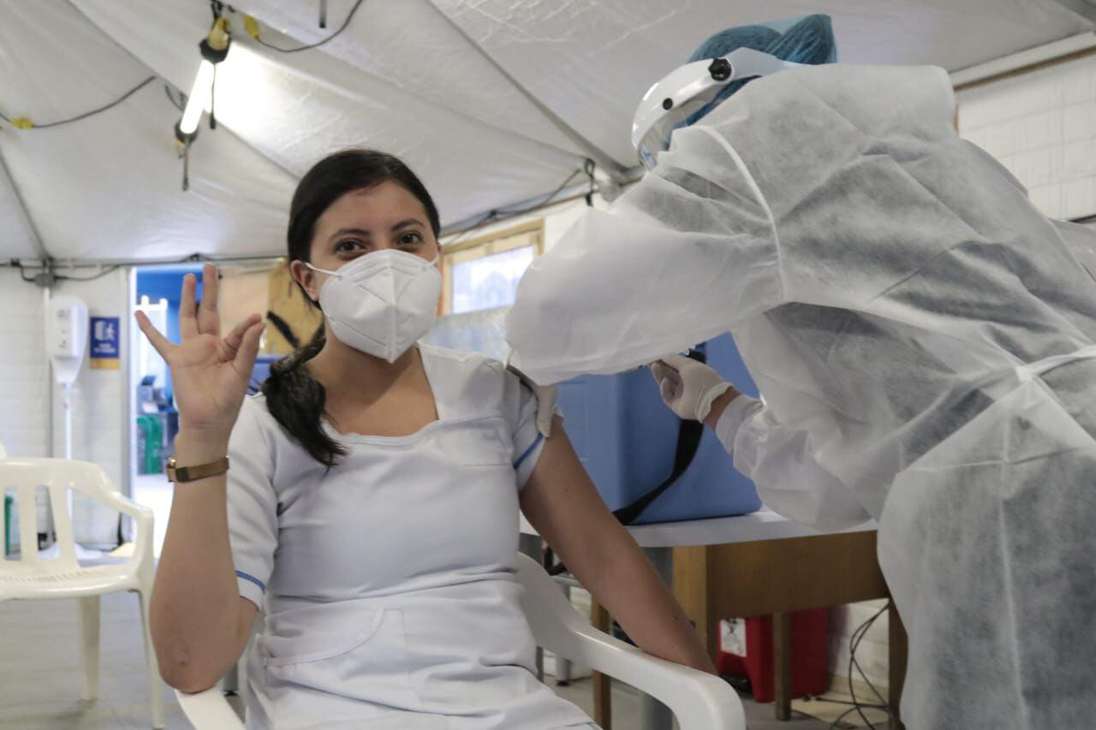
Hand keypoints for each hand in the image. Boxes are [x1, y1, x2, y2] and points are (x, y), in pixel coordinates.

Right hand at [135, 264, 264, 442]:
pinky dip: (149, 328)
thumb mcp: (242, 372)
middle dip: (210, 290)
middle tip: (211, 267)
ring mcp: (191, 350)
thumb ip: (248, 347)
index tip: (254, 318)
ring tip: (188, 277)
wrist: (208, 421)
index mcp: (228, 348)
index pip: (237, 330)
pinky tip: (139, 313)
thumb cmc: (227, 400)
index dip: (245, 326)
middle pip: (208, 311)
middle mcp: (209, 345)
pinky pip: (159, 341)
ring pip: (187, 318)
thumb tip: (257, 320)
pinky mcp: (176, 359)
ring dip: (187, 298)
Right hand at [650, 353, 734, 422]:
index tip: (656, 355)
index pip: (676, 365)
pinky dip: (665, 388)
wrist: (711, 401)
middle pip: (670, 374)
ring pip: (666, 384)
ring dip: (660, 375)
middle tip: (651, 361)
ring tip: (654, 367)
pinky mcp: (676, 405)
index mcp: (692, 372)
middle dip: (661, 367)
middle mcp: (687, 383)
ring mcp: (681, 395)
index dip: (667, 360)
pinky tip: (666, 381)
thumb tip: (663, 355)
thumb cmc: (702, 379)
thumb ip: (674, 359)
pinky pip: (667, 395)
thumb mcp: (688, 365)